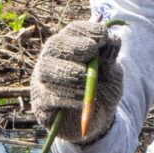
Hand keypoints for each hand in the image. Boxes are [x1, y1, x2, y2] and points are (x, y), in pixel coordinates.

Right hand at [30, 19, 122, 144]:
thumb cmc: (103, 91)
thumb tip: (111, 36)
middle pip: (55, 45)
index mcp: (70, 47)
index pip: (73, 30)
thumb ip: (111, 56)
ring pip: (47, 69)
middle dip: (75, 46)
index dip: (87, 30)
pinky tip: (81, 100)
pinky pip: (49, 95)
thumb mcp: (113, 72)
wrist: (98, 122)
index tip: (103, 35)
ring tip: (87, 81)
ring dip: (70, 72)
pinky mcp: (40, 102)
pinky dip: (68, 96)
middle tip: (92, 51)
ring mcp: (42, 80)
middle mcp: (52, 59)